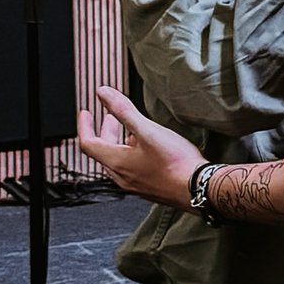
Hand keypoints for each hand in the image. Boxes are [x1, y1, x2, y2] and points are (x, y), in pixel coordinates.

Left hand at [78, 86, 202, 206]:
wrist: (198, 189)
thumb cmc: (175, 163)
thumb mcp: (147, 130)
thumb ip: (123, 110)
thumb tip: (103, 94)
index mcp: (116, 162)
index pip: (88, 143)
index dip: (85, 125)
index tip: (86, 113)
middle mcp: (122, 176)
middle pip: (103, 152)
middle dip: (104, 132)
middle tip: (107, 118)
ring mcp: (135, 184)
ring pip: (118, 161)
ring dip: (119, 143)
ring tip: (129, 131)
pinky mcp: (149, 188)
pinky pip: (131, 169)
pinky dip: (131, 154)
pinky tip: (147, 149)